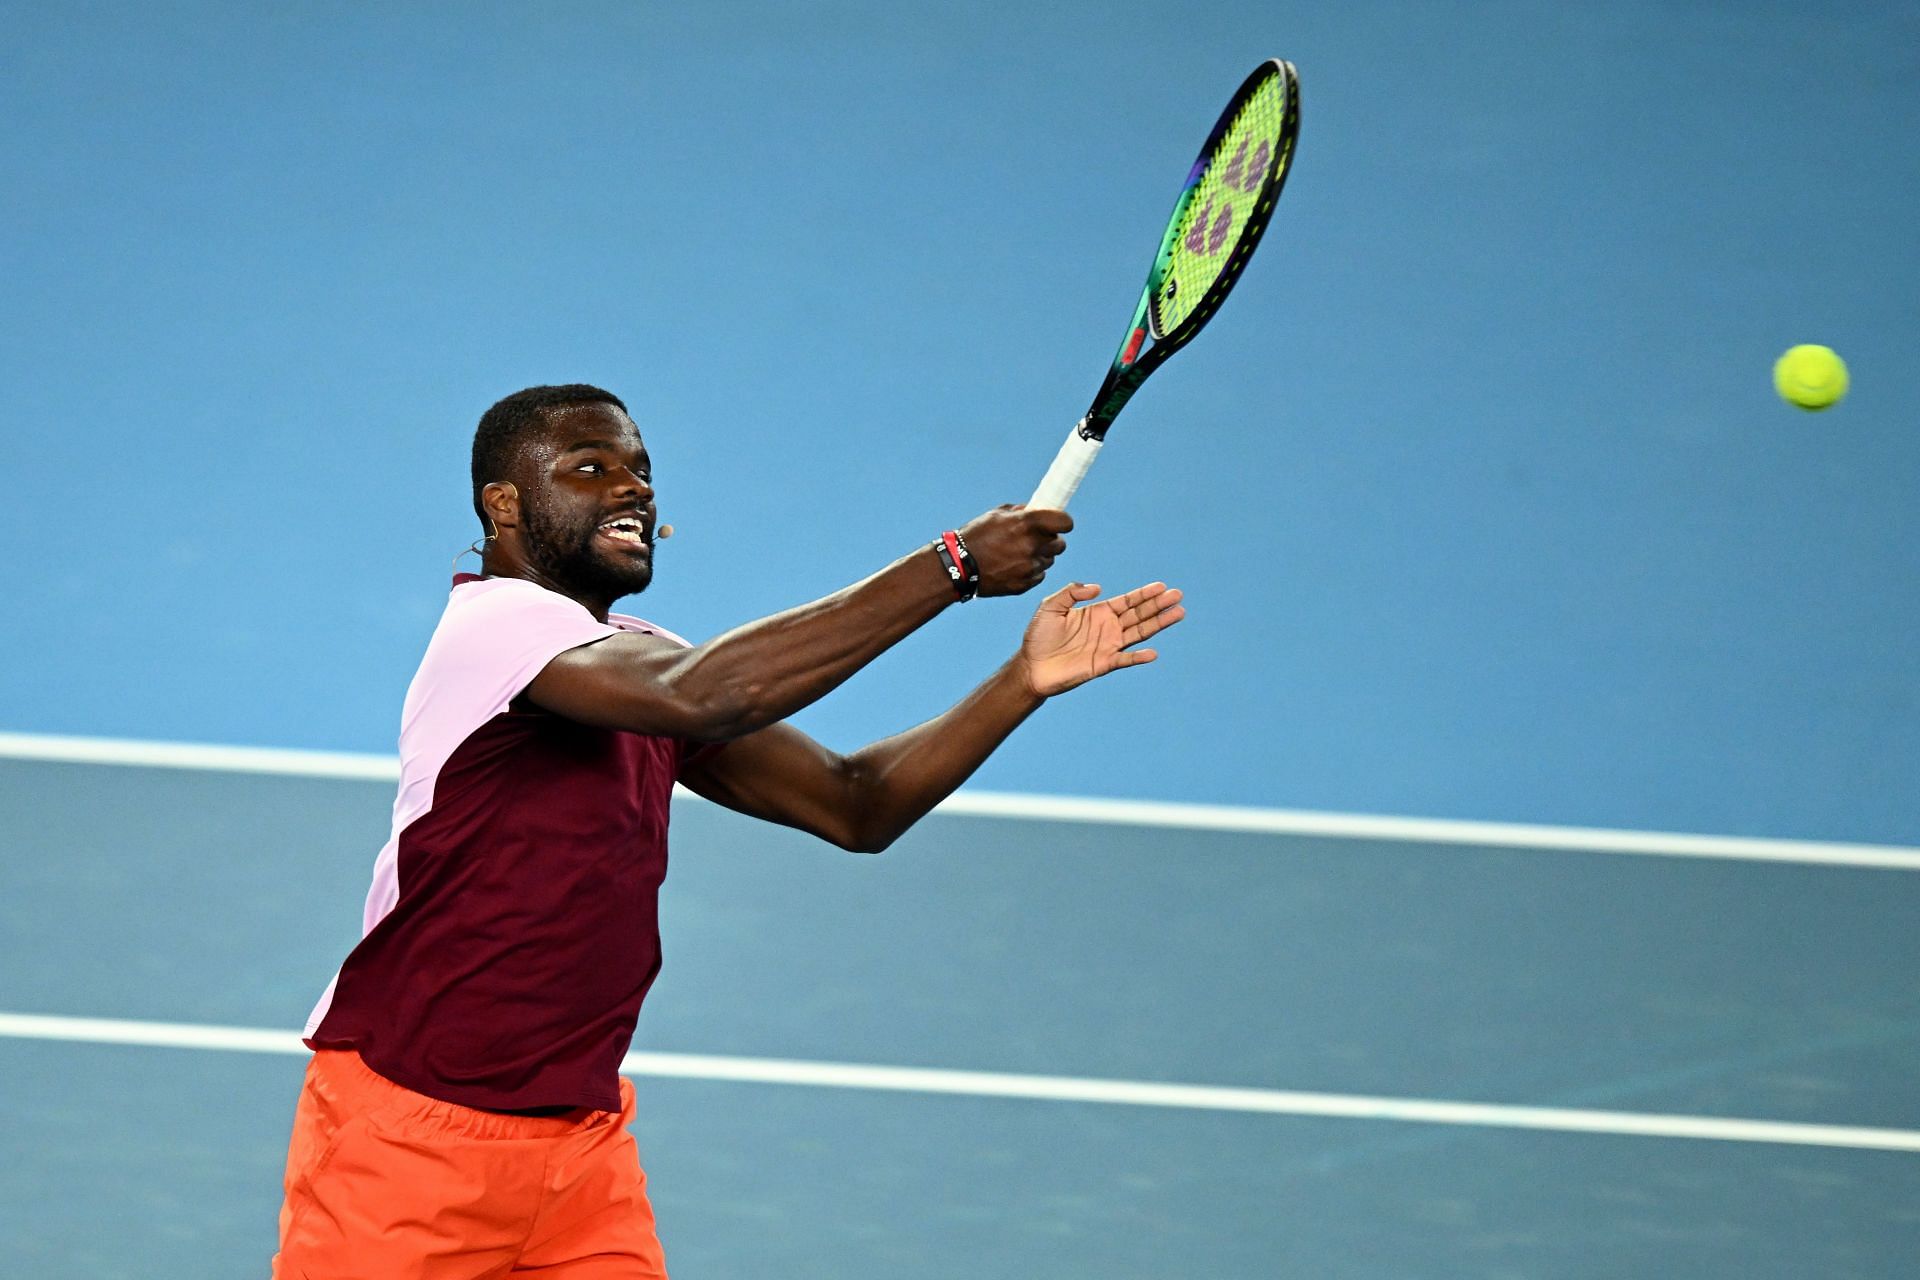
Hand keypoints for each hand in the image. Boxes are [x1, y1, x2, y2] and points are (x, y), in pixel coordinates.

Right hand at [957, 505, 1072, 596]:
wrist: (958, 567)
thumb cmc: (975, 537)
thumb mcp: (996, 515)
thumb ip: (1021, 512)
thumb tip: (1038, 510)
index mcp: (1026, 524)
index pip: (1064, 522)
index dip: (1063, 522)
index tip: (1059, 523)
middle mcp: (1031, 546)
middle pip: (1060, 544)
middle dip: (1051, 540)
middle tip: (1038, 538)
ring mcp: (1029, 567)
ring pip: (1049, 560)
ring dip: (1040, 556)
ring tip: (1019, 554)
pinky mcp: (1025, 583)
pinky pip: (1039, 575)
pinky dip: (1031, 570)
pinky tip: (1014, 566)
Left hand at [1018, 581, 1185, 696]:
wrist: (1030, 667)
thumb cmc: (1038, 637)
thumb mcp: (1050, 606)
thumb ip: (1071, 592)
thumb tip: (1098, 588)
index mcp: (1098, 612)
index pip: (1127, 601)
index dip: (1144, 594)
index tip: (1162, 586)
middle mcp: (1108, 628)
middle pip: (1139, 614)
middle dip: (1158, 605)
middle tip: (1178, 595)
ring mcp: (1108, 646)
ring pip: (1139, 633)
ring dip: (1158, 624)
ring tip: (1178, 613)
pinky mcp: (1103, 664)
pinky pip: (1124, 660)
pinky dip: (1138, 657)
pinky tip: (1152, 653)